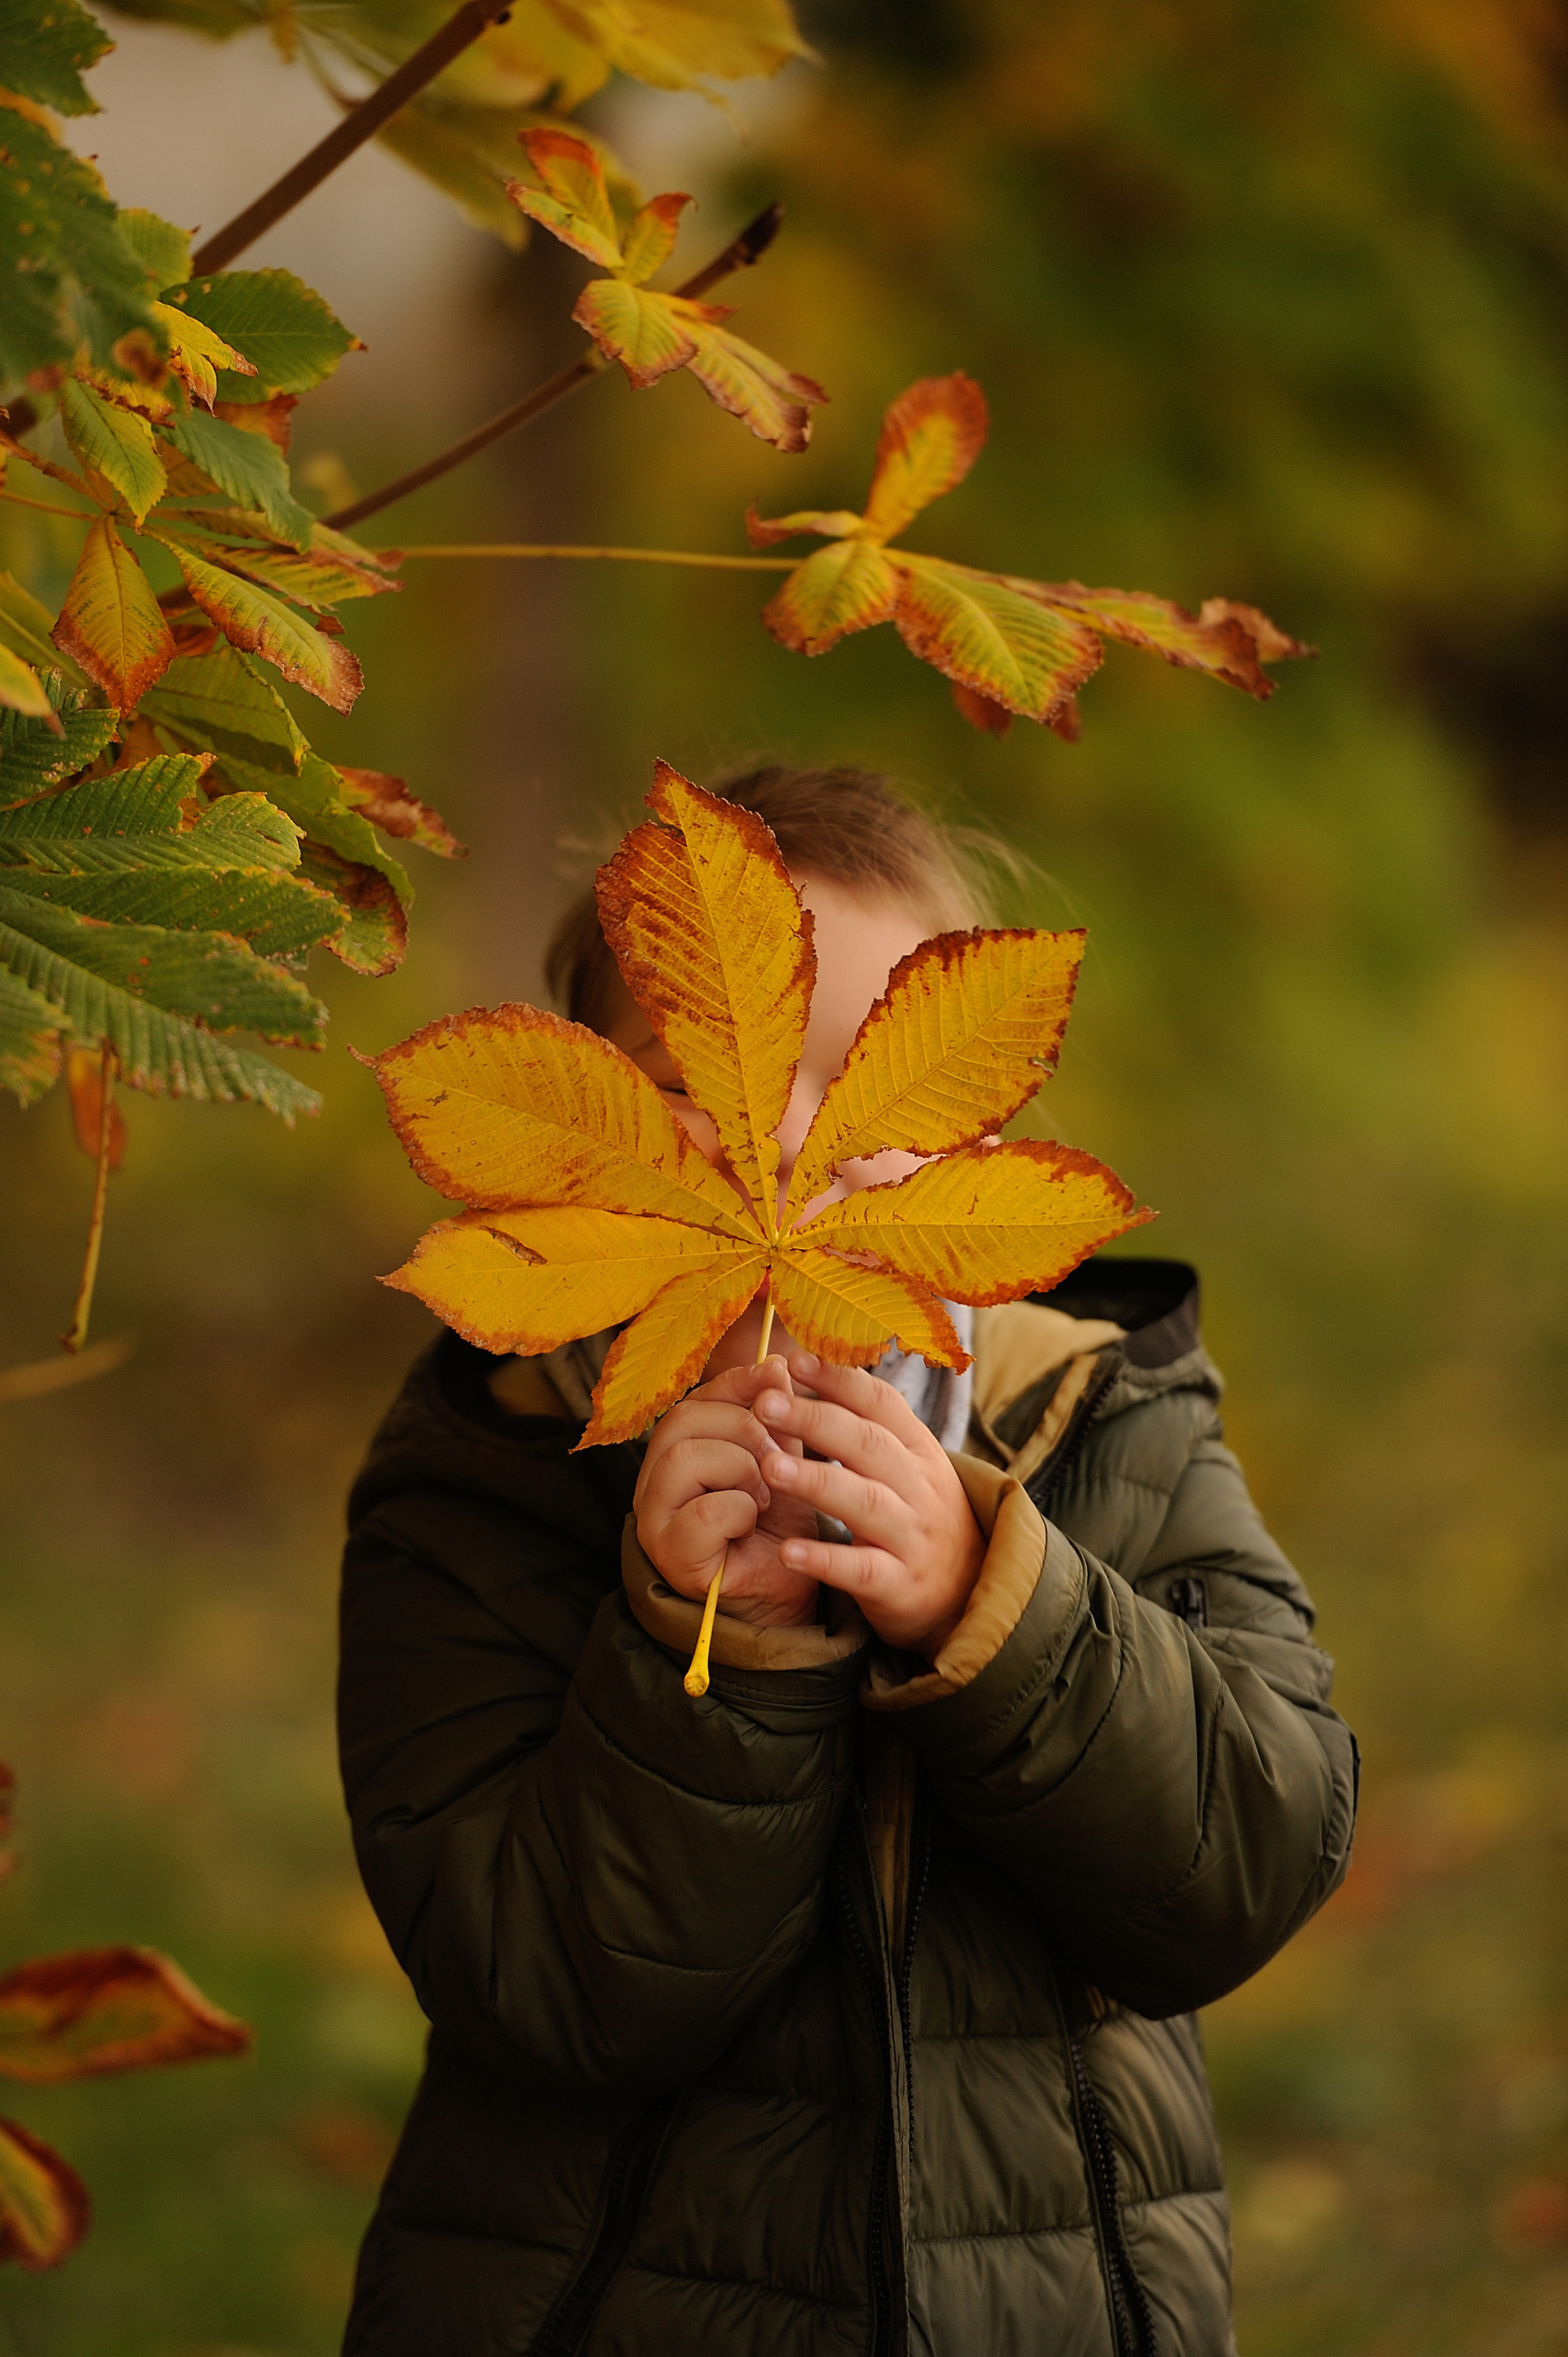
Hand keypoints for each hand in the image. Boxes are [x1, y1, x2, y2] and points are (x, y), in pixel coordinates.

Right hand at [633, 1355, 820, 1627]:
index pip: (696, 1397)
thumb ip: (770, 1414)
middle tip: (777, 1461)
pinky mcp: (671, 1555)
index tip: (780, 1378)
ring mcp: (655, 1520)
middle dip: (745, 1430)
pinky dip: (740, 1510)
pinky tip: (752, 1523)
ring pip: (686, 1457)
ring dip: (742, 1470)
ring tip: (764, 1497)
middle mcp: (653, 1482)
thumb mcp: (779, 1456)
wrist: (790, 1589)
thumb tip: (773, 1364)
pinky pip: (704, 1510)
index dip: (738, 1382)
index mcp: (676, 1451)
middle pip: (684, 1420)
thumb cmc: (778, 1524)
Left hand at [756, 1350, 986, 1661]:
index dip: (838, 1379)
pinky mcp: (900, 1586)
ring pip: (865, 1503)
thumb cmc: (918, 1515)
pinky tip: (787, 1550)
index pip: (881, 1403)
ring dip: (815, 1481)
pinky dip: (824, 1560)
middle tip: (764, 1403)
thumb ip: (865, 1424)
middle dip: (815, 1419)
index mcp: (919, 1449)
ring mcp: (913, 1537)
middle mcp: (920, 1487)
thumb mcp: (907, 1464)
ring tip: (769, 1466)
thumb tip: (809, 1366)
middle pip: (868, 1445)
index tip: (794, 1358)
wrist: (970, 1591)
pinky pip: (861, 1570)